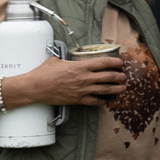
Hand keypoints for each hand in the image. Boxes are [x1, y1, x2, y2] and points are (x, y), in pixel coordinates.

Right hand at [11, 54, 129, 107]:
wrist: (35, 88)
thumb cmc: (43, 73)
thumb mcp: (56, 60)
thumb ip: (67, 59)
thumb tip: (69, 58)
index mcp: (80, 66)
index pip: (104, 63)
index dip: (115, 62)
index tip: (121, 62)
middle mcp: (84, 78)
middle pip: (109, 77)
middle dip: (120, 76)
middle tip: (124, 76)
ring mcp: (82, 90)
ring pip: (106, 90)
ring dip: (117, 89)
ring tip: (123, 88)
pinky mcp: (78, 100)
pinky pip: (95, 101)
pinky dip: (103, 101)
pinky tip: (107, 100)